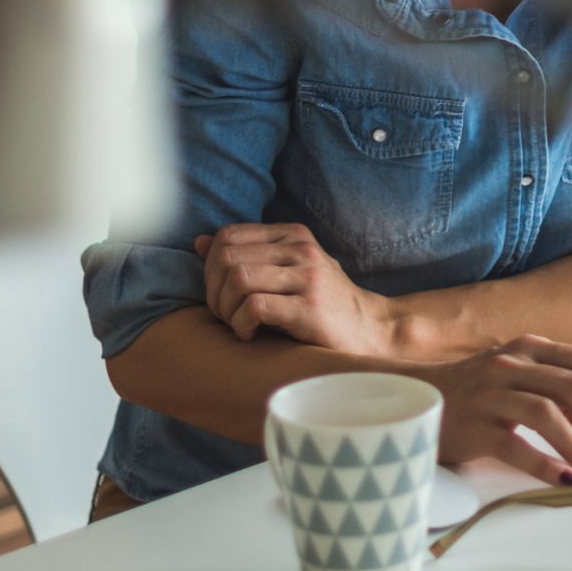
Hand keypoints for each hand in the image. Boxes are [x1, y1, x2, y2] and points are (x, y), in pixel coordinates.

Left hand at [193, 222, 398, 356]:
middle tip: (225, 315)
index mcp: (293, 236)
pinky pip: (255, 306)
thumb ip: (248, 256)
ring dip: (226, 309)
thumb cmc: (324, 305)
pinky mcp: (309, 308)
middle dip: (213, 291)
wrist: (371, 331)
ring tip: (238, 325)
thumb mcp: (288, 271)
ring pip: (237, 279)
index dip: (210, 267)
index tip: (221, 294)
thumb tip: (199, 242)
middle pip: (226, 257)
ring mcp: (307, 276)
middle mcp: (301, 249)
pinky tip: (251, 335)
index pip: (228, 236)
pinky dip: (241, 324)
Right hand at [415, 336, 571, 486]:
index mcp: (529, 348)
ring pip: (549, 414)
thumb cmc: (477, 393)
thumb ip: (554, 383)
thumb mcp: (516, 372)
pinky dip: (546, 466)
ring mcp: (489, 395)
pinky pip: (517, 448)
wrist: (417, 398)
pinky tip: (563, 478)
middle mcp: (511, 366)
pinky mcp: (473, 428)